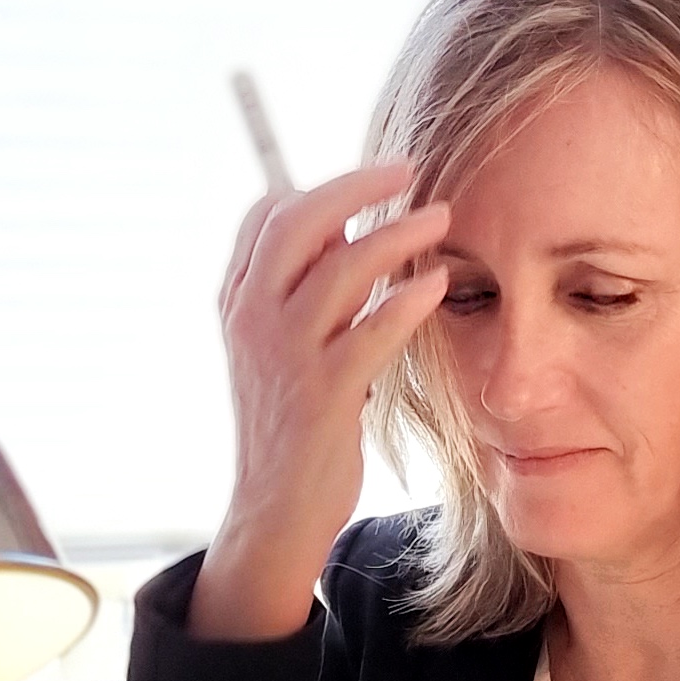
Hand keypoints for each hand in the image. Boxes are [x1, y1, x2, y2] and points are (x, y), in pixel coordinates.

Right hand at [191, 160, 450, 640]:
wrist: (275, 510)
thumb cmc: (292, 426)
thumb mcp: (283, 353)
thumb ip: (306, 298)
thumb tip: (351, 243)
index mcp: (238, 303)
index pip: (265, 216)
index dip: (318, 188)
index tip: (370, 182)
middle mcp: (252, 320)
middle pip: (299, 222)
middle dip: (357, 186)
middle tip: (409, 170)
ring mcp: (285, 356)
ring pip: (339, 268)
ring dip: (396, 234)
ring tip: (441, 218)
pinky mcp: (323, 396)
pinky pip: (369, 332)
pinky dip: (405, 303)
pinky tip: (435, 286)